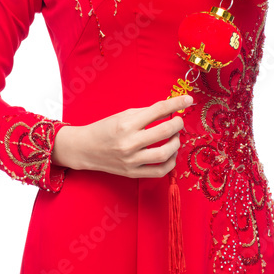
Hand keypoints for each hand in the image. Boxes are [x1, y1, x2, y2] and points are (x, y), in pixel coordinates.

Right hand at [53, 95, 194, 177]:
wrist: (85, 148)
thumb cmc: (105, 128)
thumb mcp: (123, 115)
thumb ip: (147, 113)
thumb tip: (170, 110)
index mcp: (126, 123)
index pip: (158, 110)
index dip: (176, 103)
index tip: (188, 100)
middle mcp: (129, 142)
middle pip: (164, 132)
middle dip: (177, 124)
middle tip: (178, 120)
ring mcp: (131, 160)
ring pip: (165, 153)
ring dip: (176, 143)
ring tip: (174, 138)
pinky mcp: (132, 173)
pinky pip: (159, 171)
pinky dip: (170, 162)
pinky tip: (170, 154)